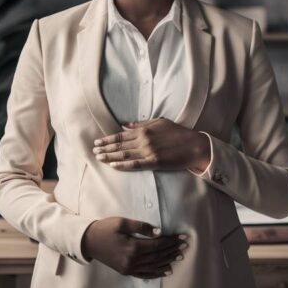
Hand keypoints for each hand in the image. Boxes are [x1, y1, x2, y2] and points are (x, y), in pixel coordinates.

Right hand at [80, 217, 187, 278]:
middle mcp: (133, 260)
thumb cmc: (105, 228)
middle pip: (158, 255)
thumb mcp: (122, 223)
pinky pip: (144, 274)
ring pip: (153, 265)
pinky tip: (166, 270)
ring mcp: (129, 267)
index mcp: (133, 247)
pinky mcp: (126, 270)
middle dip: (172, 250)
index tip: (182, 237)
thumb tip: (159, 232)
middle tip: (185, 245)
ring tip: (179, 256)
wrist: (88, 241)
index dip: (171, 241)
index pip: (158, 244)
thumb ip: (141, 227)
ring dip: (168, 260)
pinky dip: (156, 272)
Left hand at [93, 117, 210, 171]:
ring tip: (99, 158)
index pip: (121, 135)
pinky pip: (135, 164)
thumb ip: (141, 124)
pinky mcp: (154, 162)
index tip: (97, 141)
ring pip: (124, 155)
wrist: (194, 145)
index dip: (107, 139)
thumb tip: (125, 125)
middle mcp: (144, 140)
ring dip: (110, 156)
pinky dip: (123, 165)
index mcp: (144, 129)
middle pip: (119, 145)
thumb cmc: (178, 133)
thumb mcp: (159, 122)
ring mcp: (148, 151)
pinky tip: (113, 165)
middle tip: (93, 151)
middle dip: (105, 148)